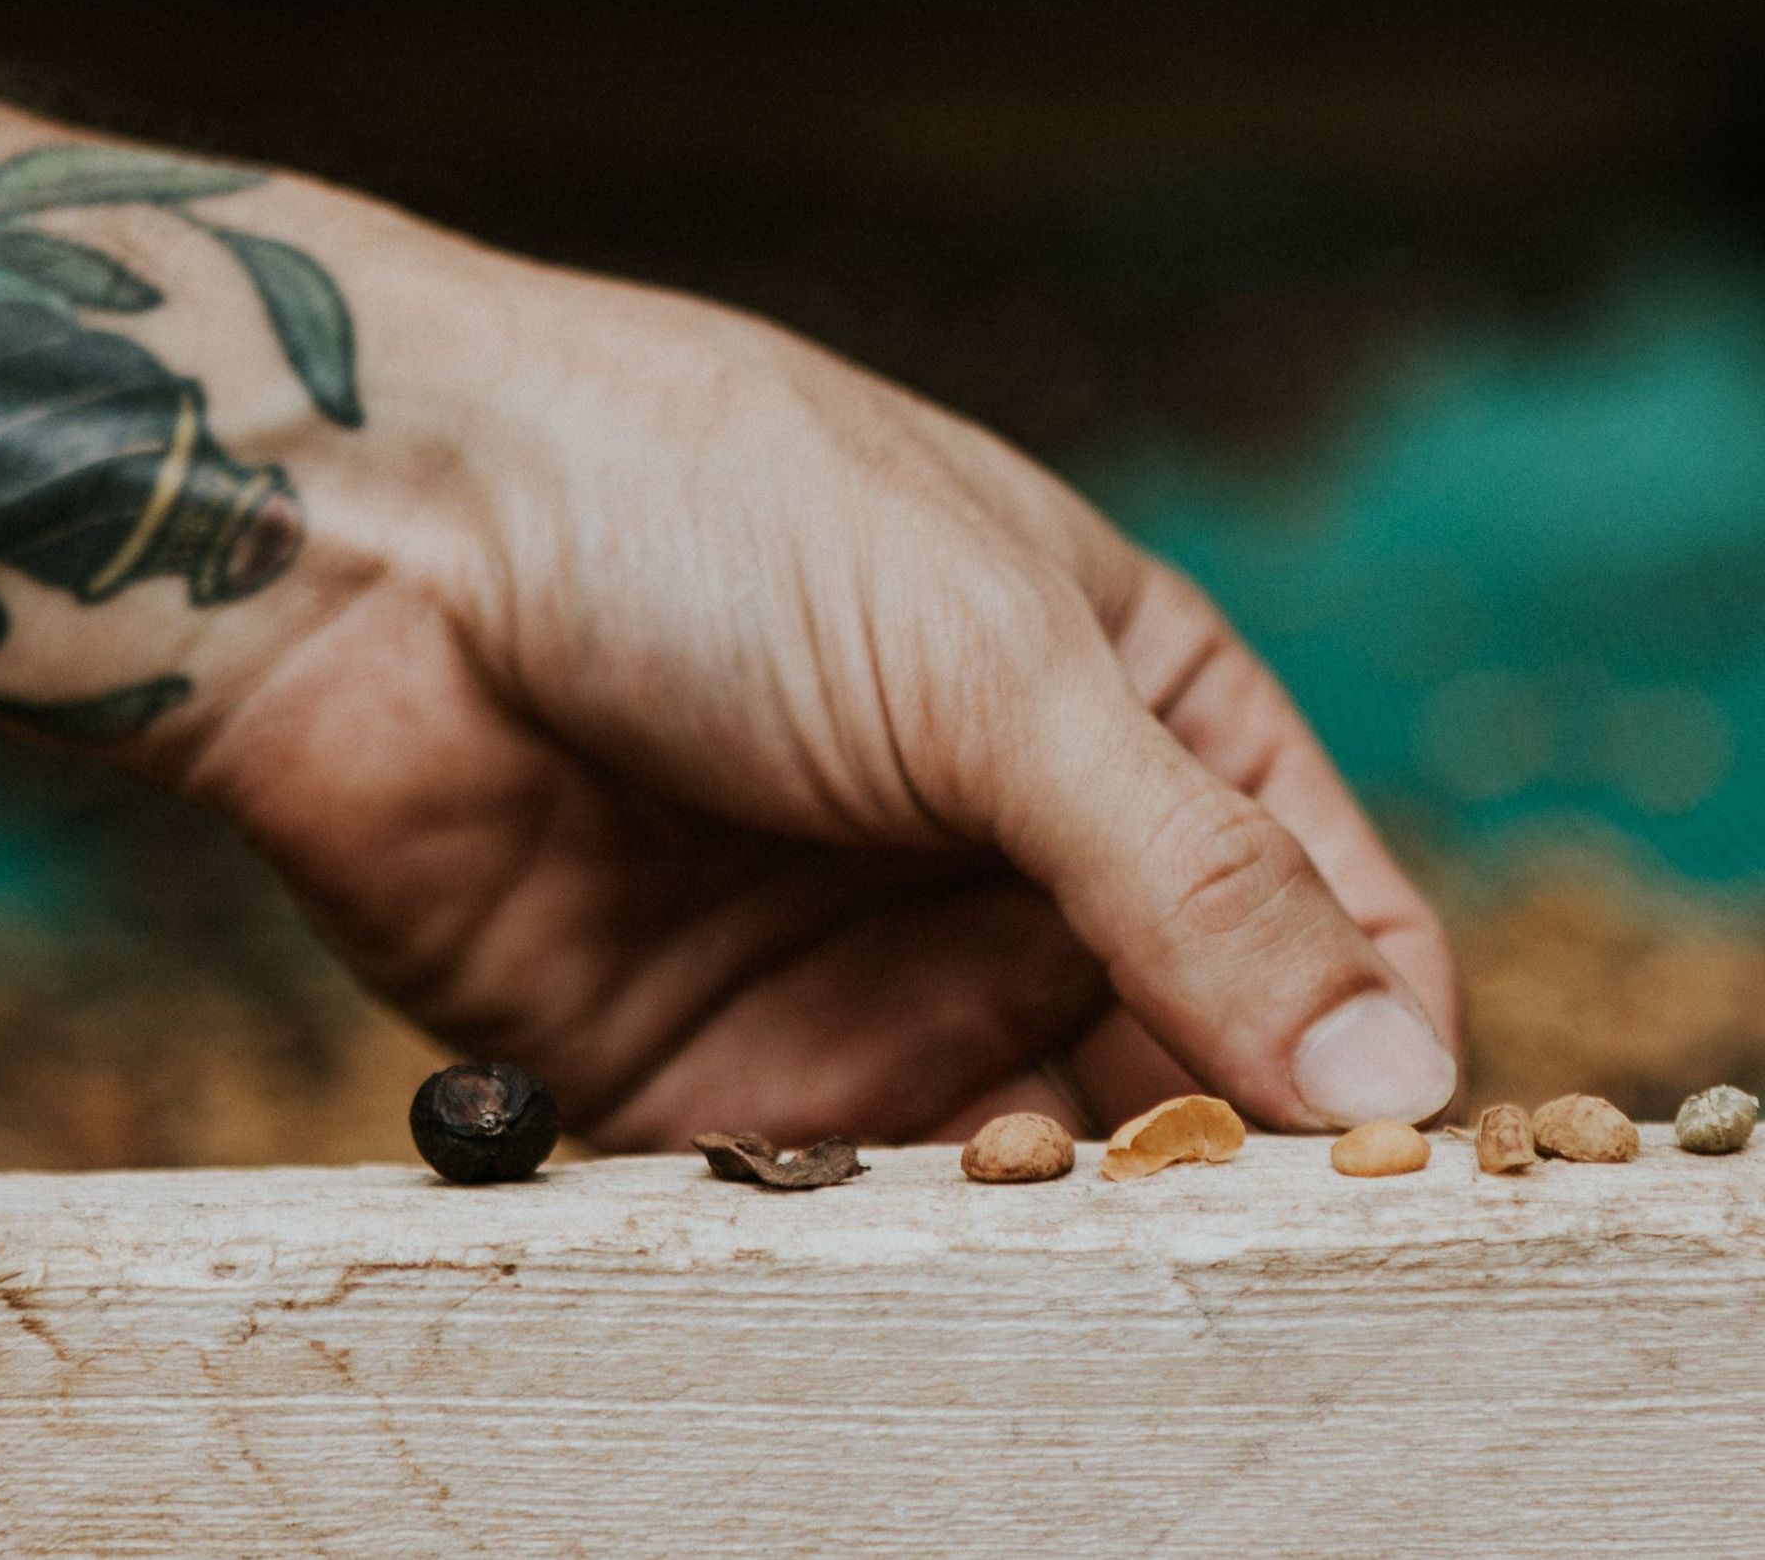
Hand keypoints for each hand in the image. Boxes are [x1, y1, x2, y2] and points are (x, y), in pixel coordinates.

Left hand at [173, 245, 1461, 1147]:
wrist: (366, 538)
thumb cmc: (703, 508)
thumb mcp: (995, 670)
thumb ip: (1197, 884)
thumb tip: (1397, 1078)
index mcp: (1132, 711)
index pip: (1329, 917)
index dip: (1379, 1042)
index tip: (1398, 1165)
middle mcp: (1016, 860)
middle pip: (1192, 1068)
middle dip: (1220, 1161)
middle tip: (1232, 1245)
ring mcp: (869, 975)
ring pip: (1031, 1158)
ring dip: (1060, 1217)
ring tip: (1075, 1253)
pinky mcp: (716, 1086)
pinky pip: (848, 1209)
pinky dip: (896, 1251)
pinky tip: (919, 1256)